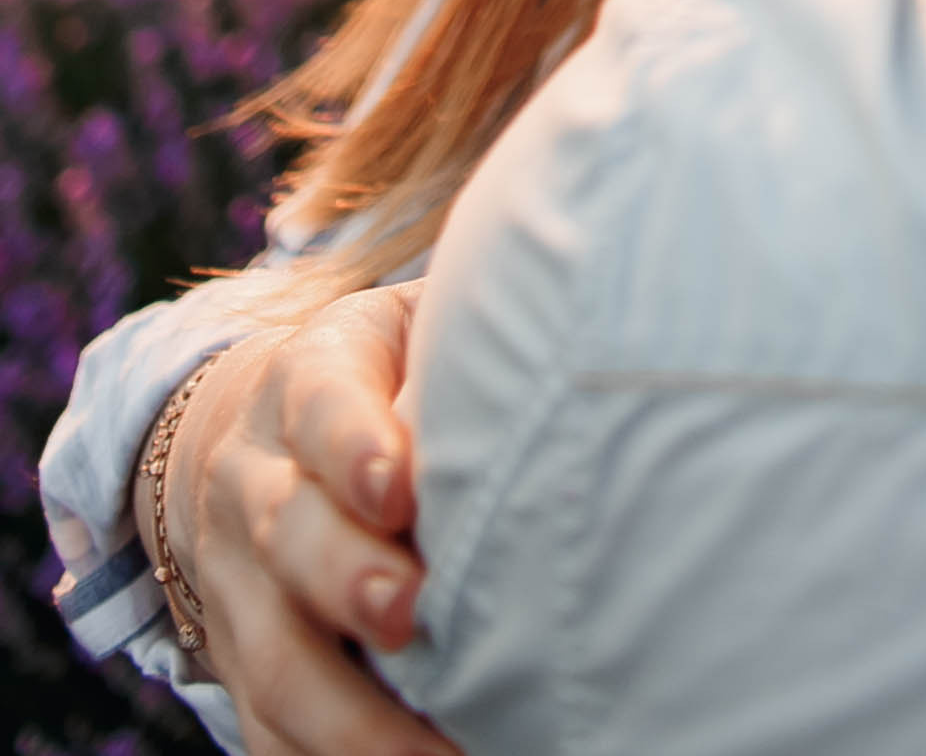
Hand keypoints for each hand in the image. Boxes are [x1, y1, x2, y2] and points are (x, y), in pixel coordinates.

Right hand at [153, 284, 452, 755]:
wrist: (234, 433)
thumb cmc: (374, 374)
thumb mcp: (405, 327)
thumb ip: (465, 338)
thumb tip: (575, 346)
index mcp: (304, 380)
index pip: (320, 403)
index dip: (354, 446)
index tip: (400, 489)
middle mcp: (254, 481)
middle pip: (289, 533)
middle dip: (347, 579)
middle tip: (412, 614)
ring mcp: (237, 582)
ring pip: (272, 654)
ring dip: (345, 712)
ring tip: (429, 750)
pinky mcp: (237, 662)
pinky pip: (265, 729)